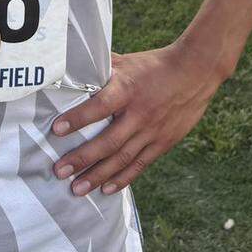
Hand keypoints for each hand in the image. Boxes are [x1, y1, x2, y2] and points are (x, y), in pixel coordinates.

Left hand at [50, 42, 227, 195]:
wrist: (195, 72)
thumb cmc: (155, 65)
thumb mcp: (127, 61)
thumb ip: (102, 67)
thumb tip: (75, 64)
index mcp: (127, 89)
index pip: (100, 106)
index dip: (78, 118)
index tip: (56, 130)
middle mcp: (139, 113)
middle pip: (108, 141)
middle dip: (82, 158)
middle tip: (59, 171)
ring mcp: (153, 131)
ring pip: (122, 158)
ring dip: (98, 176)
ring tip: (77, 189)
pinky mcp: (164, 142)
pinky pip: (140, 164)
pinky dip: (123, 178)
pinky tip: (106, 189)